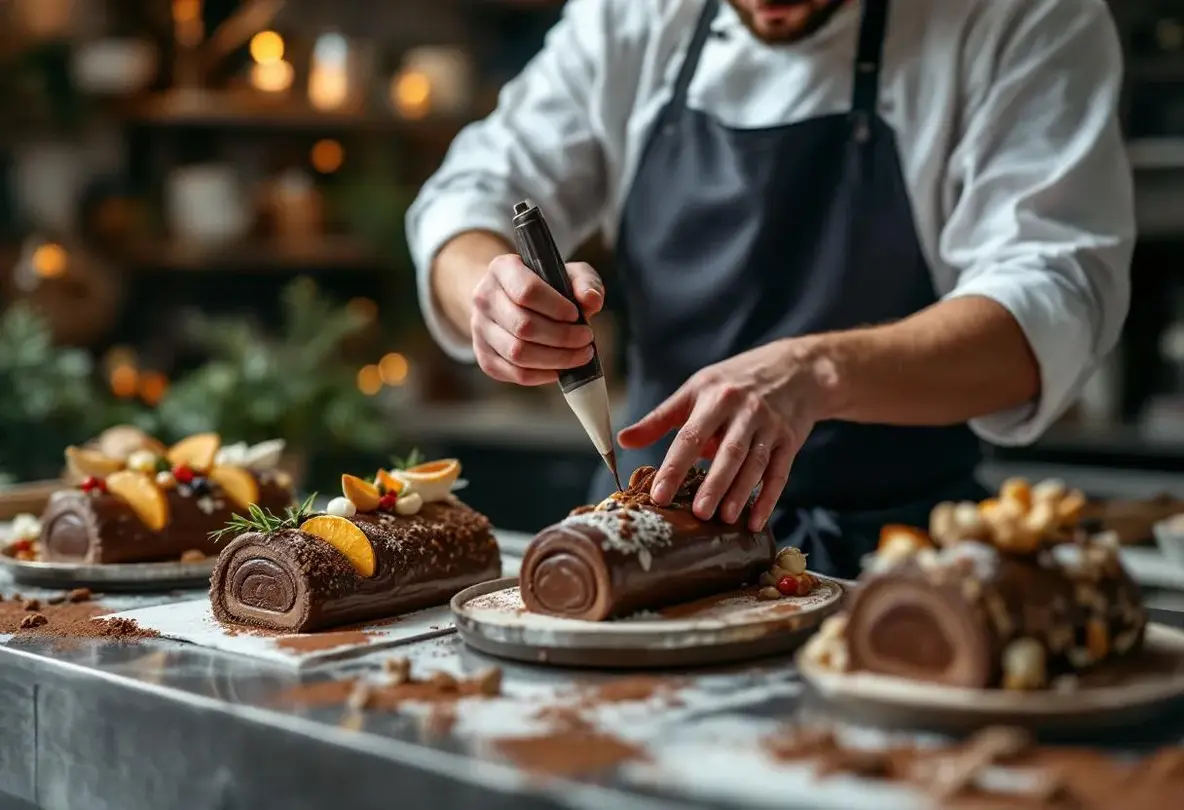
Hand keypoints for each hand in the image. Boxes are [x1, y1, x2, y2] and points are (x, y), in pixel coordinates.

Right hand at [470, 255, 603, 384]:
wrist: (512, 300)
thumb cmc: (546, 286)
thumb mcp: (568, 274)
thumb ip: (585, 282)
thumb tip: (591, 300)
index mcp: (502, 269)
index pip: (527, 291)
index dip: (557, 307)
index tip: (576, 315)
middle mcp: (483, 298)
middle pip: (523, 326)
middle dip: (562, 337)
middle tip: (586, 339)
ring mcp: (479, 329)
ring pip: (517, 353)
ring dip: (556, 359)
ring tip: (580, 355)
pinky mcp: (484, 356)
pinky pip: (513, 373)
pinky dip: (542, 375)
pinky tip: (560, 369)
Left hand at [617, 339, 836, 531]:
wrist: (794, 369)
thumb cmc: (733, 383)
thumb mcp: (695, 390)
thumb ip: (660, 419)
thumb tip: (623, 441)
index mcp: (714, 397)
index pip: (690, 436)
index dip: (674, 467)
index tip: (658, 496)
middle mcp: (744, 410)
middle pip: (727, 452)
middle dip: (713, 484)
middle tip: (698, 514)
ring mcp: (770, 425)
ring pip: (754, 463)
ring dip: (740, 493)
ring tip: (724, 519)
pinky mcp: (789, 440)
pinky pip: (779, 473)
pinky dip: (768, 498)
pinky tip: (756, 521)